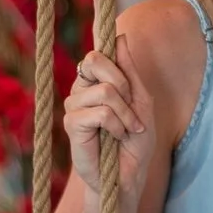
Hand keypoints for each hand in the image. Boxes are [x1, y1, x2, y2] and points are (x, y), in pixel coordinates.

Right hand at [62, 34, 153, 198]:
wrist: (127, 175)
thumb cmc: (134, 141)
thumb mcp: (141, 100)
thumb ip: (129, 69)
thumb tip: (120, 36)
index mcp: (94, 81)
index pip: (99, 53)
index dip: (119, 68)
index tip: (130, 91)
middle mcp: (80, 90)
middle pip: (94, 60)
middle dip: (123, 84)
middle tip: (130, 109)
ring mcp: (73, 106)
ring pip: (105, 90)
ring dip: (126, 113)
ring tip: (126, 130)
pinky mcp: (71, 124)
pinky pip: (101, 112)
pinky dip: (117, 125)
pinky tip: (116, 137)